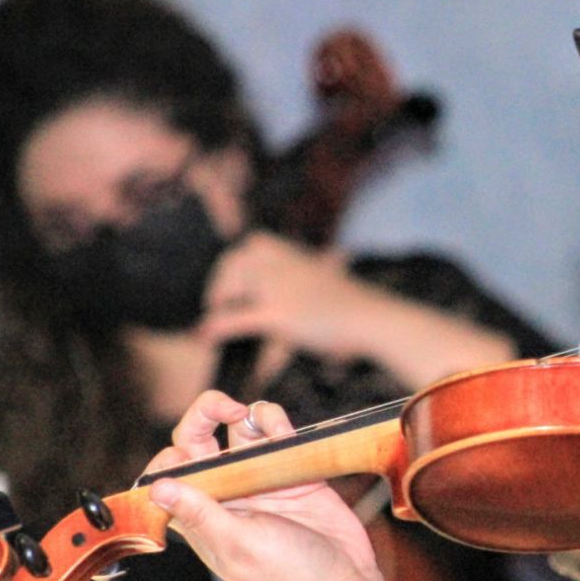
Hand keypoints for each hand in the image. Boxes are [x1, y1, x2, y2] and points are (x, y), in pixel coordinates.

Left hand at [146, 391, 382, 580]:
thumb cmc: (288, 576)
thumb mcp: (239, 544)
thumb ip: (201, 513)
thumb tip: (157, 487)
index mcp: (201, 516)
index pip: (168, 476)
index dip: (169, 459)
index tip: (184, 456)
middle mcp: (226, 493)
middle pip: (200, 440)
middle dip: (206, 414)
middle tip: (226, 408)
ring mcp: (259, 479)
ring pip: (240, 430)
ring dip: (246, 414)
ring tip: (262, 418)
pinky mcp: (292, 471)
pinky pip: (277, 434)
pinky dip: (277, 422)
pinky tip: (283, 429)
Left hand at [199, 231, 389, 358]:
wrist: (373, 318)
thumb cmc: (361, 307)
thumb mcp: (336, 282)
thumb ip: (324, 272)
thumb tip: (334, 260)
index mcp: (299, 258)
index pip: (256, 244)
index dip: (239, 260)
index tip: (235, 279)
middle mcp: (286, 267)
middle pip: (238, 259)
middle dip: (222, 278)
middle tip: (216, 300)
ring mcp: (281, 289)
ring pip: (235, 284)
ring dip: (218, 296)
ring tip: (215, 312)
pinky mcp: (280, 314)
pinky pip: (238, 318)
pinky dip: (218, 326)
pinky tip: (206, 336)